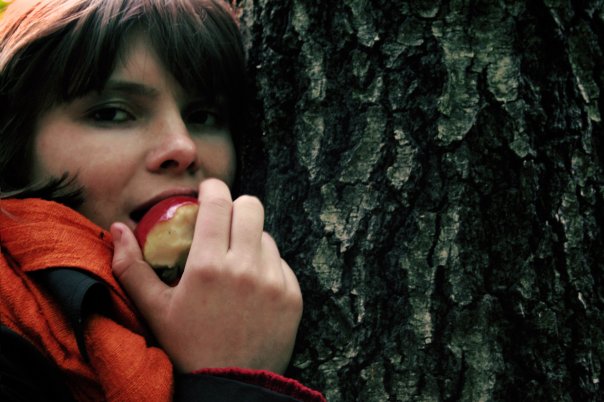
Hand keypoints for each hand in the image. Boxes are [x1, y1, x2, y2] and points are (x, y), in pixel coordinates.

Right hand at [110, 178, 302, 373]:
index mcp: (209, 266)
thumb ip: (131, 266)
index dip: (212, 188)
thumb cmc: (186, 347)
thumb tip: (118, 228)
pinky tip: (252, 286)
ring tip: (235, 262)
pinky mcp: (293, 296)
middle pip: (251, 207)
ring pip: (267, 235)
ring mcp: (274, 282)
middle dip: (235, 207)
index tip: (207, 191)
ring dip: (251, 240)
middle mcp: (246, 268)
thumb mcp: (153, 310)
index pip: (218, 202)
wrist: (229, 387)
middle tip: (223, 222)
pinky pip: (282, 263)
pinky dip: (268, 266)